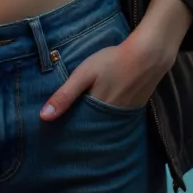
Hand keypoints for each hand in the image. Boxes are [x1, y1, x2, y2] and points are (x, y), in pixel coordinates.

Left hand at [39, 0, 191, 120]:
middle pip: (90, 132)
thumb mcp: (84, 74)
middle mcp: (111, 121)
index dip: (66, 134)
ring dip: (92, 127)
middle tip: (64, 134)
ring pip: (103, 127)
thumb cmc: (112, 62)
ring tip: (79, 126)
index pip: (77, 132)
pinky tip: (100, 114)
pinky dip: (106, 120)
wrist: (148, 55)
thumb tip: (43, 117)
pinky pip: (114, 121)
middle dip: (78, 132)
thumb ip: (65, 95)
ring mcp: (124, 117)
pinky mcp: (133, 110)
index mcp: (96, 114)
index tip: (54, 137)